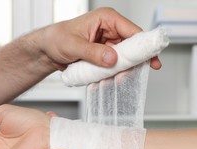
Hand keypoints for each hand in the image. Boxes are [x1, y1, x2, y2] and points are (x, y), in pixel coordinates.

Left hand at [39, 7, 161, 70]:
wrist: (46, 51)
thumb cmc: (56, 39)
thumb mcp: (73, 45)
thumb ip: (93, 52)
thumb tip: (112, 58)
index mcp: (106, 19)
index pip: (131, 30)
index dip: (143, 45)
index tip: (150, 59)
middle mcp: (110, 30)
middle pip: (131, 46)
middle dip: (133, 61)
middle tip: (134, 74)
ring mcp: (108, 44)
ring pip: (124, 59)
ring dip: (122, 70)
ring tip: (117, 80)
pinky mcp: (104, 56)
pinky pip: (114, 66)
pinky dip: (113, 74)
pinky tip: (108, 80)